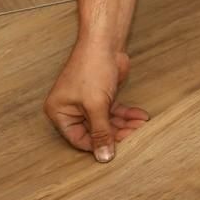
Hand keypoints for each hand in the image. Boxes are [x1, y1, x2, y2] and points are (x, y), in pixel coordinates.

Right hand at [44, 41, 149, 161]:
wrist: (104, 42)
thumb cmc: (91, 68)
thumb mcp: (96, 105)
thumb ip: (101, 132)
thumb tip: (103, 157)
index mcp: (59, 112)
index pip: (79, 139)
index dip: (98, 145)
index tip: (117, 149)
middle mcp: (70, 109)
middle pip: (94, 132)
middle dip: (116, 133)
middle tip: (134, 135)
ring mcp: (86, 103)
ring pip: (107, 123)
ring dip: (124, 125)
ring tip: (140, 125)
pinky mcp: (101, 97)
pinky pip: (114, 112)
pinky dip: (126, 115)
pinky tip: (140, 117)